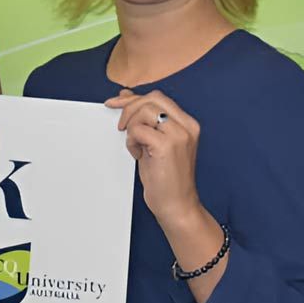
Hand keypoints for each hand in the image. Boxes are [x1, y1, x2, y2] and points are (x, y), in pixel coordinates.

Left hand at [105, 89, 202, 225]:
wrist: (177, 206)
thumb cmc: (166, 179)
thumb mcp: (153, 143)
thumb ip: (144, 120)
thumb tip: (126, 96)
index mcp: (188, 124)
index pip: (158, 98)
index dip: (134, 98)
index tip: (116, 102)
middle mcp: (187, 126)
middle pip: (152, 99)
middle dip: (129, 109)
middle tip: (120, 127)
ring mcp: (179, 135)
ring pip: (145, 111)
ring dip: (132, 127)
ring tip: (136, 146)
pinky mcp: (167, 145)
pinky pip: (139, 129)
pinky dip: (132, 141)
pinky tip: (138, 154)